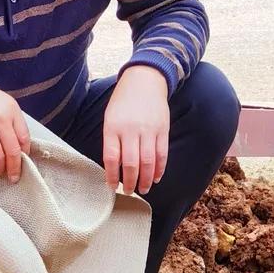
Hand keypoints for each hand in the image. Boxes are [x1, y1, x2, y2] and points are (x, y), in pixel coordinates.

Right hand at [0, 77, 30, 182]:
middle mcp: (2, 119)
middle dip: (15, 167)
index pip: (24, 137)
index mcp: (12, 110)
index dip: (25, 152)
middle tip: (14, 177)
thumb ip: (10, 120)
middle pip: (14, 151)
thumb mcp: (0, 102)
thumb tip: (17, 145)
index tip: (23, 160)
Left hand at [102, 66, 169, 193]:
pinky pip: (162, 154)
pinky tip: (156, 177)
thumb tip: (115, 167)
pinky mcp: (163, 129)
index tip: (111, 186)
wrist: (145, 80)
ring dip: (146, 179)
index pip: (111, 158)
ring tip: (144, 189)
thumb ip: (112, 140)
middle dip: (130, 182)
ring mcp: (148, 130)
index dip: (111, 176)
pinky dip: (160, 169)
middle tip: (129, 192)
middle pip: (131, 163)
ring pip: (148, 162)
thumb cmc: (124, 101)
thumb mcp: (110, 117)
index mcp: (113, 127)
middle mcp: (131, 130)